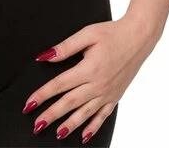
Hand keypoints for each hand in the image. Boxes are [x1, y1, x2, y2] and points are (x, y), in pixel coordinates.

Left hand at [22, 17, 153, 142]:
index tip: (29, 104)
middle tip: (37, 124)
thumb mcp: (87, 34)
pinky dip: (93, 127)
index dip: (42, 95)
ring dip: (70, 125)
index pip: (60, 84)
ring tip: (57, 133)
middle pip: (69, 103)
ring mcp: (108, 93)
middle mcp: (98, 84)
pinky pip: (103, 116)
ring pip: (85, 113)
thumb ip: (65, 47)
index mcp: (89, 68)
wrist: (138, 37)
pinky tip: (84, 135)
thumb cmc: (112, 33)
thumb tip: (45, 57)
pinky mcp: (115, 96)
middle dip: (51, 114)